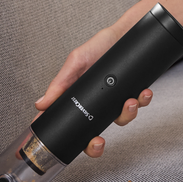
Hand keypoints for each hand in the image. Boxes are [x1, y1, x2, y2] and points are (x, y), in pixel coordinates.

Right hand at [34, 26, 152, 158]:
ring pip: (120, 121)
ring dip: (126, 114)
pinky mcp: (134, 95)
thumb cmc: (99, 46)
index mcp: (80, 99)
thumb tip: (40, 104)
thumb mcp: (76, 62)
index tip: (61, 147)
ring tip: (128, 101)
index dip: (62, 140)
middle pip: (93, 136)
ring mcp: (116, 102)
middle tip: (98, 141)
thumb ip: (60, 83)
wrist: (125, 34)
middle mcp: (98, 105)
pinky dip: (142, 100)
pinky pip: (139, 105)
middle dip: (95, 146)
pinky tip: (142, 93)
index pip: (68, 124)